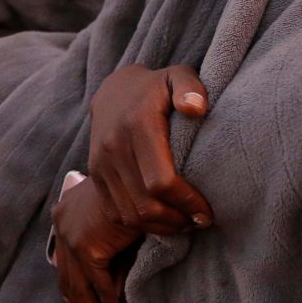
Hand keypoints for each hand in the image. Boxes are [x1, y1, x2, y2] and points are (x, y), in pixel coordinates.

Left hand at [52, 177, 141, 302]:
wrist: (142, 178)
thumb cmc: (134, 191)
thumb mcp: (112, 213)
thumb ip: (105, 237)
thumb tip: (112, 272)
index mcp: (64, 214)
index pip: (64, 259)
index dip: (74, 284)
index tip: (84, 302)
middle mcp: (61, 225)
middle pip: (66, 277)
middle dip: (81, 302)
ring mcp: (70, 237)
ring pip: (77, 286)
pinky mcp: (86, 248)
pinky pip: (98, 285)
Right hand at [88, 64, 212, 234]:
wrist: (113, 91)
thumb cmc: (156, 88)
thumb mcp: (177, 76)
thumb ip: (190, 87)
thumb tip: (196, 109)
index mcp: (137, 124)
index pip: (161, 181)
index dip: (186, 202)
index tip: (207, 211)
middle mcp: (113, 146)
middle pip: (146, 204)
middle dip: (177, 220)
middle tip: (200, 221)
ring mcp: (100, 163)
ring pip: (131, 214)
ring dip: (160, 227)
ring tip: (184, 223)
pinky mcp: (94, 175)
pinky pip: (116, 213)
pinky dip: (141, 225)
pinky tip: (163, 221)